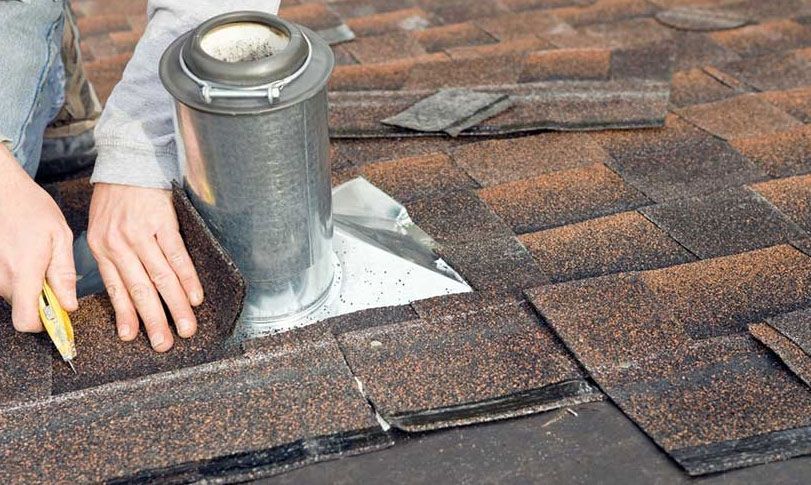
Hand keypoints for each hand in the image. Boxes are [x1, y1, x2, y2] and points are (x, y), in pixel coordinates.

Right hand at [0, 146, 77, 330]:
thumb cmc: (31, 208)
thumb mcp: (60, 237)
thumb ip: (63, 274)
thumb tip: (69, 305)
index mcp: (24, 273)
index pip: (27, 322)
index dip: (44, 324)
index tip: (57, 313)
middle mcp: (1, 278)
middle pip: (22, 309)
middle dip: (40, 299)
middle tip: (50, 272)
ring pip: (13, 295)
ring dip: (27, 284)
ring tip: (34, 256)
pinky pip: (3, 282)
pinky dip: (15, 274)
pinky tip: (21, 254)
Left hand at [87, 183, 203, 351]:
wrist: (131, 161)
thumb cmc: (118, 197)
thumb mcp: (103, 226)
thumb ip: (112, 255)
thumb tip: (126, 290)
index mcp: (101, 248)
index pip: (115, 289)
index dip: (126, 315)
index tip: (133, 337)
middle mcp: (118, 244)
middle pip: (139, 289)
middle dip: (154, 320)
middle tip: (164, 344)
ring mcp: (141, 234)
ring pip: (160, 278)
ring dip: (175, 306)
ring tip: (186, 327)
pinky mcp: (162, 223)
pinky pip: (176, 256)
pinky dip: (188, 279)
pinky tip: (195, 297)